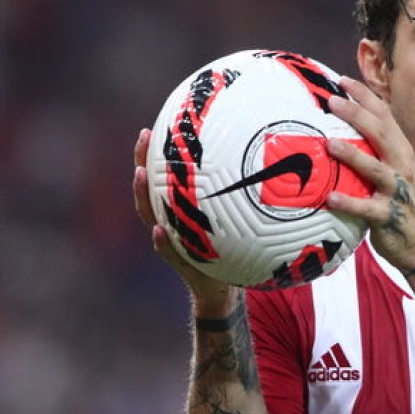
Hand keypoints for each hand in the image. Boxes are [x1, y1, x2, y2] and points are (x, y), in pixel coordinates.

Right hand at [132, 128, 238, 316]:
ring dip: (143, 194)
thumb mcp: (241, 220)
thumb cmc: (235, 249)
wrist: (224, 288)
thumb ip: (247, 196)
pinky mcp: (181, 262)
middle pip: (151, 186)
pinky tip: (159, 229)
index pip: (167, 174)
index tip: (158, 124)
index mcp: (184, 207)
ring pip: (149, 214)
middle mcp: (172, 219)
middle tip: (145, 136)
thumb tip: (273, 162)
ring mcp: (171, 239)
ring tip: (141, 174)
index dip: (158, 150)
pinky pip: (167, 250)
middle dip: (144, 160)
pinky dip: (160, 241)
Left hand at [325, 77, 414, 275]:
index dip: (365, 96)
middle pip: (382, 135)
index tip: (342, 80)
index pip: (385, 116)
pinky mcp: (390, 217)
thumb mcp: (392, 172)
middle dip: (358, 115)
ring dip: (353, 156)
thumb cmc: (398, 204)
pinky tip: (330, 197)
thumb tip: (339, 130)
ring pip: (376, 169)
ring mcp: (398, 191)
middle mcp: (402, 166)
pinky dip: (349, 202)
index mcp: (401, 151)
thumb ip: (373, 151)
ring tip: (330, 144)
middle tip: (332, 101)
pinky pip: (368, 209)